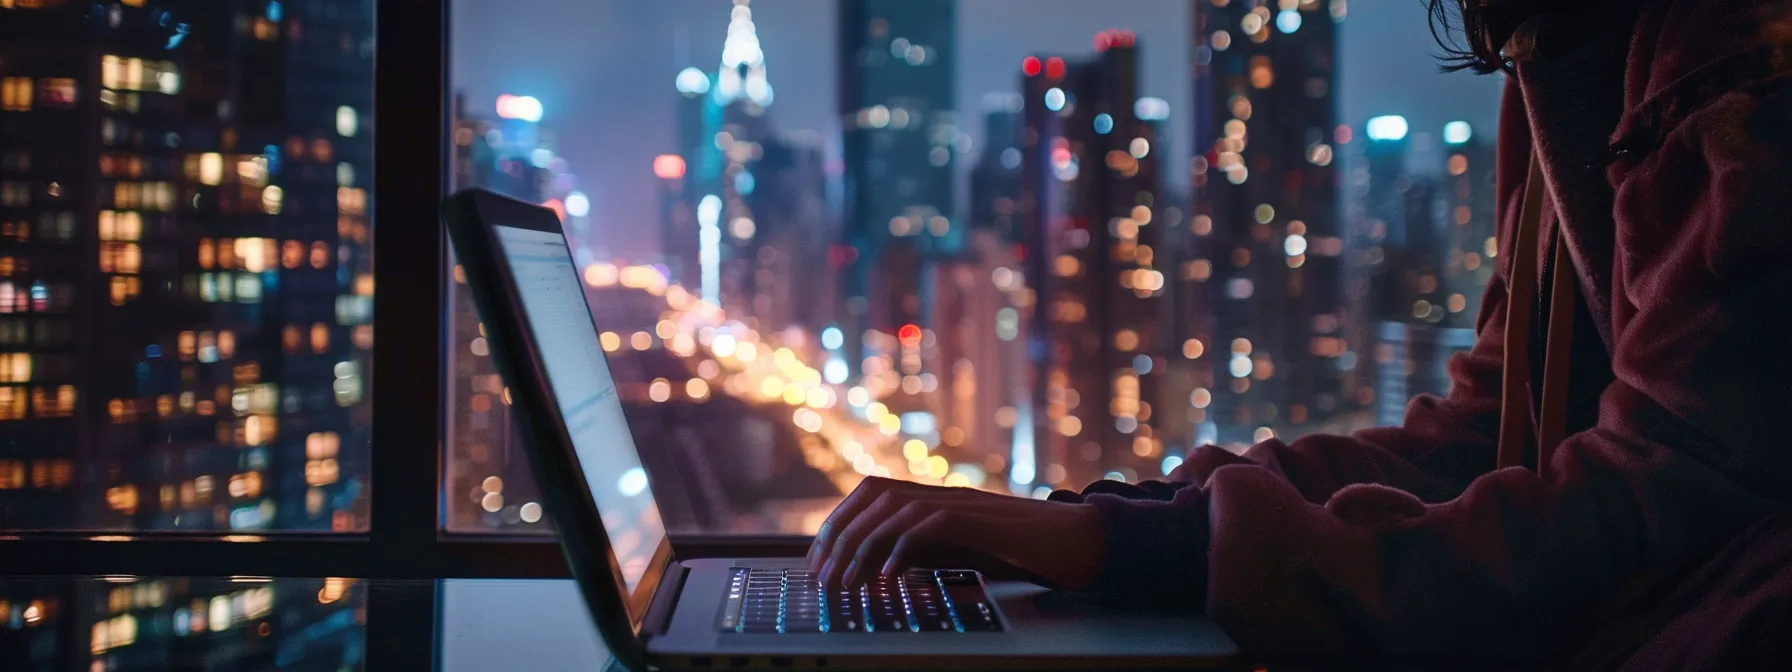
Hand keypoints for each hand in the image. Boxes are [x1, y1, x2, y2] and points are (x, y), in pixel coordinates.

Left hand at [806, 476, 1106, 589]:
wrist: (1079, 543)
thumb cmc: (1024, 550)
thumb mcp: (962, 550)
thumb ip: (924, 551)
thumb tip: (876, 570)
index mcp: (936, 498)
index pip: (871, 493)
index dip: (837, 522)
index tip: (817, 559)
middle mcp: (944, 493)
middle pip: (873, 497)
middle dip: (838, 537)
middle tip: (822, 577)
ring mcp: (963, 502)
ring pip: (894, 509)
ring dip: (861, 547)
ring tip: (846, 584)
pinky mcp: (982, 519)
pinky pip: (930, 525)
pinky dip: (901, 550)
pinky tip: (888, 577)